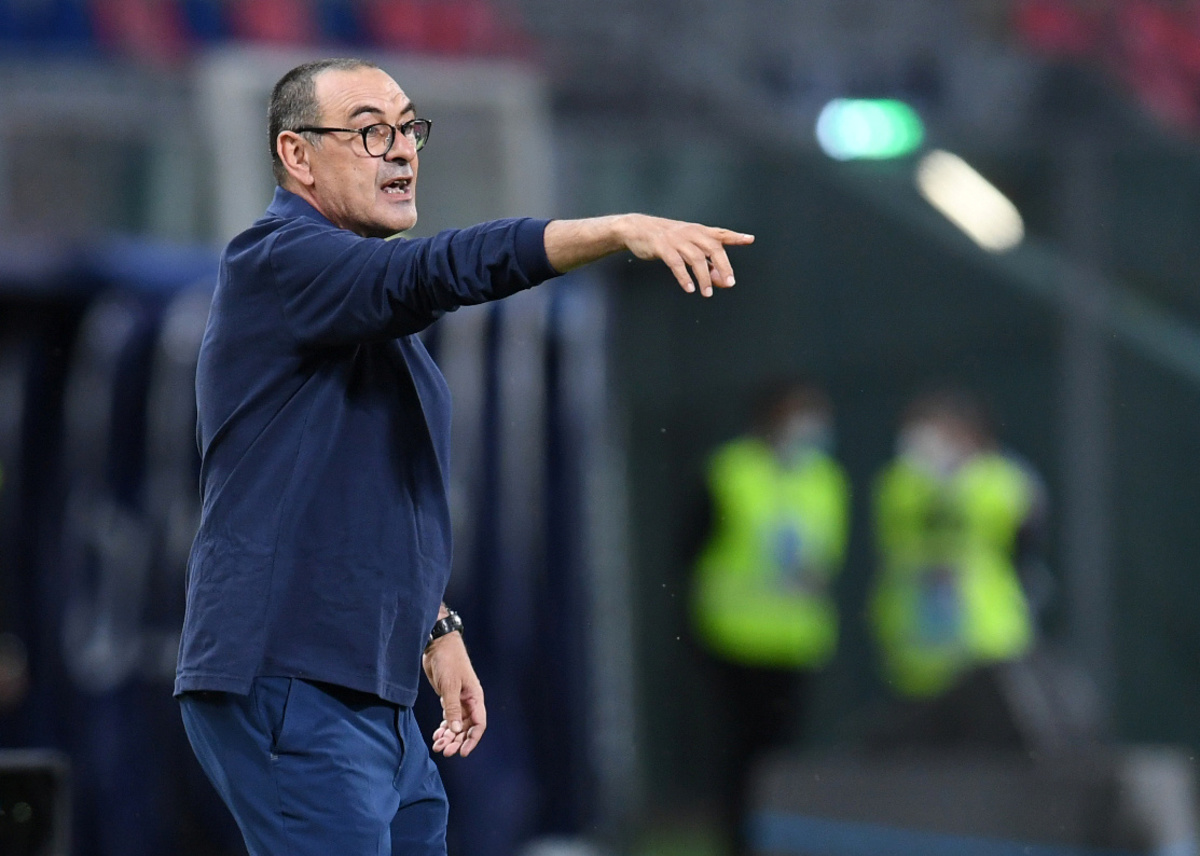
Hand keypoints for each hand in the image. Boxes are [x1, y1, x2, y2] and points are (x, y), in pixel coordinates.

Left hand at [422, 632, 485, 756]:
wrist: (438, 645)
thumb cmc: (448, 661)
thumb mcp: (450, 685)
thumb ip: (452, 708)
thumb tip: (455, 730)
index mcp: (475, 698)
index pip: (478, 724)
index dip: (472, 739)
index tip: (461, 752)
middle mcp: (469, 701)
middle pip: (466, 728)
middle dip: (457, 741)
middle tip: (444, 751)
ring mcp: (458, 700)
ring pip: (456, 725)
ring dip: (449, 737)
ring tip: (437, 746)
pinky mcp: (448, 698)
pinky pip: (449, 718)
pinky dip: (444, 727)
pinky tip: (436, 734)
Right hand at [618, 214, 754, 296]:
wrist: (638, 228)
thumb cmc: (666, 239)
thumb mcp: (688, 248)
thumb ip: (706, 264)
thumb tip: (723, 281)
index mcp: (698, 231)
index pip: (721, 233)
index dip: (735, 237)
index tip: (749, 240)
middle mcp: (690, 233)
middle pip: (712, 248)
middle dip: (723, 266)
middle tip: (729, 283)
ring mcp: (676, 239)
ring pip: (696, 258)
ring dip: (704, 277)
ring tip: (707, 293)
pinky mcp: (662, 247)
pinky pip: (676, 264)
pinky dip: (684, 277)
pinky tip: (690, 288)